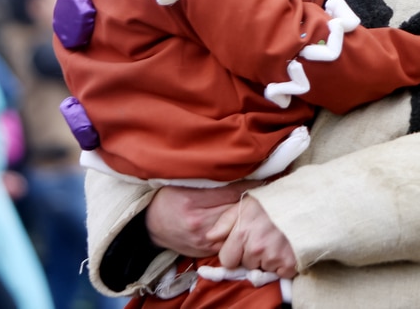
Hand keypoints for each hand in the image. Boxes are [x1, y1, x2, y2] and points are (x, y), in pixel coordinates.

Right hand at [145, 182, 259, 257]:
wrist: (150, 224)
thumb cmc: (170, 197)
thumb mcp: (186, 182)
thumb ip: (212, 178)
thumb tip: (241, 168)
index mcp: (193, 200)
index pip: (232, 191)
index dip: (251, 184)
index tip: (265, 179)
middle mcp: (198, 222)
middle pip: (237, 211)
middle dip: (253, 202)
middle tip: (268, 193)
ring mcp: (202, 240)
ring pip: (236, 228)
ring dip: (248, 219)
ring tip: (260, 209)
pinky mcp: (204, 252)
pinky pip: (229, 241)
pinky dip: (238, 233)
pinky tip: (245, 224)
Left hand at [217, 195, 297, 278]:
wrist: (305, 200)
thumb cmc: (274, 200)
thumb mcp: (245, 203)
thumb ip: (225, 221)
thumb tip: (210, 237)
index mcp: (242, 234)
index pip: (227, 260)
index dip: (235, 252)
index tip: (246, 242)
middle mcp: (256, 248)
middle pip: (246, 264)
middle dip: (253, 254)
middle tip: (265, 237)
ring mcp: (273, 257)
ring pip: (263, 268)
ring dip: (268, 259)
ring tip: (277, 239)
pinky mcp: (289, 264)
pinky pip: (280, 273)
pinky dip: (283, 264)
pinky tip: (287, 248)